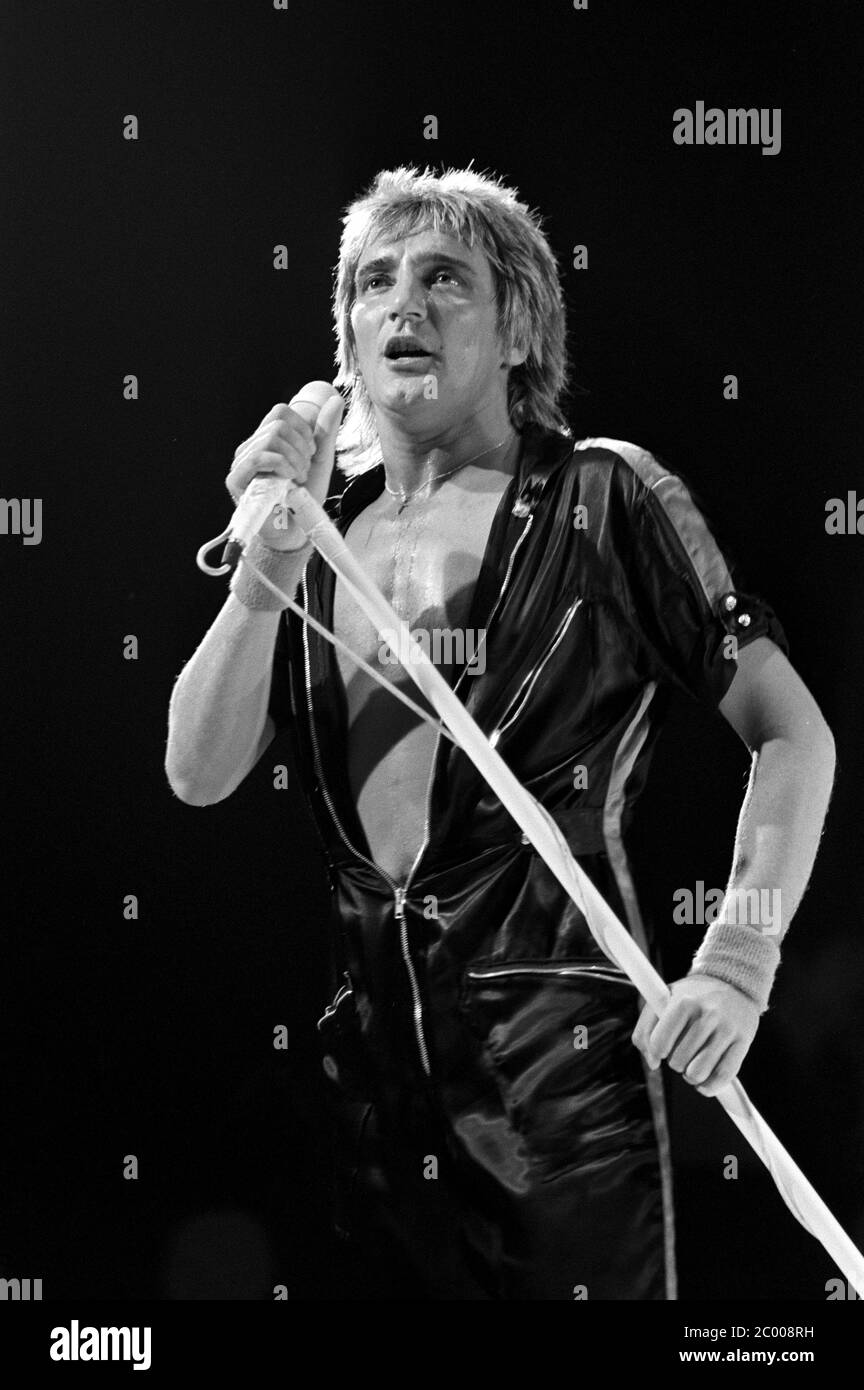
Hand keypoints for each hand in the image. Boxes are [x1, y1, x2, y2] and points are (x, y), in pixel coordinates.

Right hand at [224, 387, 344, 549]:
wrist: (296, 532)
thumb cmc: (303, 499)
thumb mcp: (319, 461)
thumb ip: (325, 432)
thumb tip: (335, 400)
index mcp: (266, 439)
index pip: (281, 411)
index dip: (303, 428)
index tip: (311, 452)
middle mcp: (250, 447)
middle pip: (279, 423)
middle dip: (301, 447)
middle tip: (304, 471)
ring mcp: (241, 462)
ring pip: (272, 437)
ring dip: (295, 460)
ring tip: (297, 480)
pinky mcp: (235, 479)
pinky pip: (260, 456)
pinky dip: (282, 466)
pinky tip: (289, 481)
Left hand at [631, 974, 759, 1096]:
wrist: (733, 982)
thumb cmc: (693, 996)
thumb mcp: (663, 999)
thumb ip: (645, 1029)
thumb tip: (653, 1063)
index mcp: (684, 1002)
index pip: (659, 1044)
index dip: (657, 1052)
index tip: (662, 1048)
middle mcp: (707, 1014)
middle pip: (678, 1061)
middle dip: (676, 1062)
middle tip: (682, 1052)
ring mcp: (727, 1028)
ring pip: (699, 1072)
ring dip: (691, 1076)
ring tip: (692, 1065)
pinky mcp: (743, 1041)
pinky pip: (724, 1076)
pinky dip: (710, 1086)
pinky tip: (704, 1082)